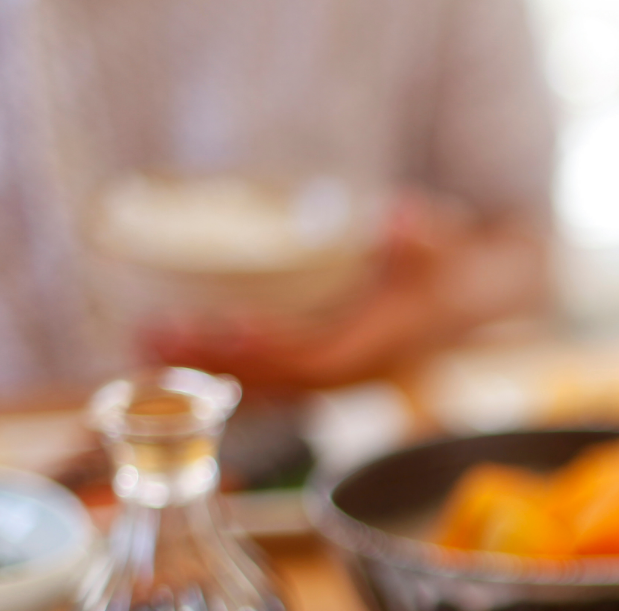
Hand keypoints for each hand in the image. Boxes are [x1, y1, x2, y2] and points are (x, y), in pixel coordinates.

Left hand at [139, 194, 547, 391]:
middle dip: (215, 359)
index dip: (269, 348)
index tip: (222, 328)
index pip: (317, 356)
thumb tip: (399, 217)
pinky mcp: (325, 369)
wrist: (472, 298)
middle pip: (276, 378)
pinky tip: (179, 358)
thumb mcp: (444, 242)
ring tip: (146, 344)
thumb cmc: (452, 265)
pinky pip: (268, 381)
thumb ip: (420, 232)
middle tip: (153, 336)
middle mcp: (356, 370)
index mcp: (381, 344)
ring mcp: (340, 375)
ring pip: (266, 384)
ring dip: (205, 367)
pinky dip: (221, 370)